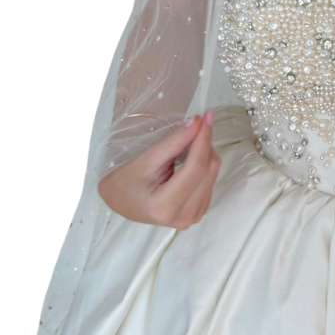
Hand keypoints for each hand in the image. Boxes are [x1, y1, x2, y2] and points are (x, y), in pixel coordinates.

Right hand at [97, 109, 222, 228]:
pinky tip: (190, 158)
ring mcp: (194, 217)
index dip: (203, 139)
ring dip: (205, 152)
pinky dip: (204, 164)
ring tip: (187, 143)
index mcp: (166, 206)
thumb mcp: (145, 160)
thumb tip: (197, 123)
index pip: (196, 168)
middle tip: (196, 124)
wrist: (121, 201)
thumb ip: (173, 143)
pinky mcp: (199, 212)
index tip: (206, 116)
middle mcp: (184, 217)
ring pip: (213, 173)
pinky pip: (210, 180)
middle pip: (208, 170)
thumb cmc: (126, 181)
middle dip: (205, 143)